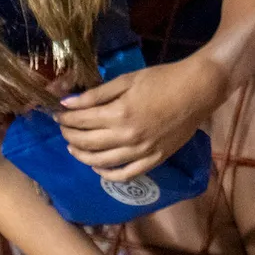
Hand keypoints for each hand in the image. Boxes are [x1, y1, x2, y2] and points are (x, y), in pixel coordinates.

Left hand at [58, 56, 227, 178]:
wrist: (197, 90)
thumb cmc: (162, 79)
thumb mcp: (126, 80)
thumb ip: (96, 94)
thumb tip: (67, 103)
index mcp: (119, 114)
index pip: (81, 121)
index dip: (65, 119)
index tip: (58, 115)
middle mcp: (127, 137)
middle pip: (87, 142)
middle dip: (70, 136)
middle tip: (64, 131)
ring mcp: (141, 152)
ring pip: (102, 162)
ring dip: (83, 157)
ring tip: (74, 148)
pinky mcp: (154, 160)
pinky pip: (126, 175)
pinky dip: (108, 175)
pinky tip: (98, 168)